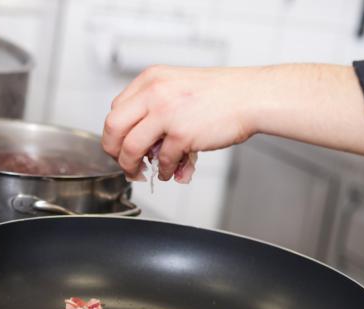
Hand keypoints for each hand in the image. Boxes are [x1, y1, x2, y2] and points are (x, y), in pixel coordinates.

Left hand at [102, 65, 258, 180]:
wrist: (250, 96)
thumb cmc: (220, 95)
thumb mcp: (177, 87)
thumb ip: (155, 109)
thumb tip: (139, 143)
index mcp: (150, 79)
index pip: (115, 110)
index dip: (116, 135)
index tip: (122, 147)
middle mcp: (154, 93)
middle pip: (112, 129)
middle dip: (115, 153)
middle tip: (125, 164)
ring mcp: (166, 113)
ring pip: (130, 149)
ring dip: (133, 167)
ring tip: (143, 173)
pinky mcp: (181, 134)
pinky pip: (161, 161)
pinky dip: (164, 171)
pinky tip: (172, 171)